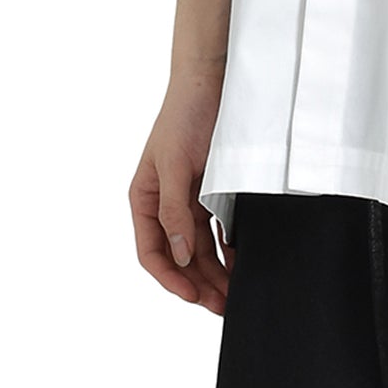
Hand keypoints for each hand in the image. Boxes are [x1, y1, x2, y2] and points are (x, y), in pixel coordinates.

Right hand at [129, 62, 230, 312]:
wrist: (213, 83)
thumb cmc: (185, 116)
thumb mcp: (175, 165)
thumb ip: (174, 211)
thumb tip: (179, 255)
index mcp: (145, 199)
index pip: (152, 252)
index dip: (171, 279)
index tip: (193, 297)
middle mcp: (165, 205)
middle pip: (180, 258)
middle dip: (199, 284)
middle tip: (224, 305)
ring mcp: (189, 202)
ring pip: (201, 250)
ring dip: (216, 274)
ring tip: (236, 293)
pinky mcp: (213, 195)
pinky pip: (219, 233)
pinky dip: (229, 251)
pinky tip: (242, 264)